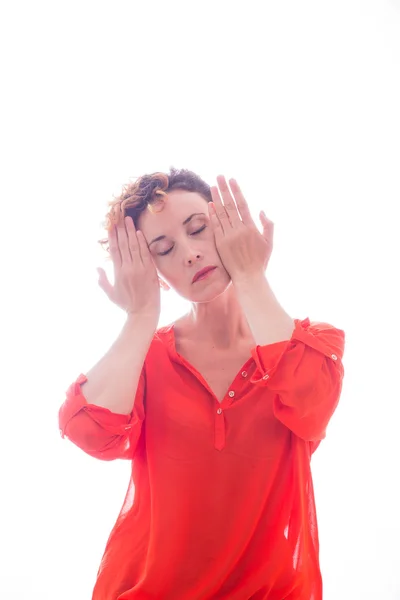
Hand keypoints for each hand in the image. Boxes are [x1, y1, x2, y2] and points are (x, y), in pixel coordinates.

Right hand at [97, 203, 160, 320]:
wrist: (144, 312)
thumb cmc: (126, 304)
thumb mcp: (110, 294)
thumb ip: (102, 280)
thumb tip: (97, 267)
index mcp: (118, 272)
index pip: (114, 250)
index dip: (112, 237)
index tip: (110, 226)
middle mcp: (128, 268)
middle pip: (123, 244)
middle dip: (121, 229)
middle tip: (119, 216)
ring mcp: (140, 268)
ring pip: (134, 246)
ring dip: (131, 231)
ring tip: (129, 219)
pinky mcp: (150, 270)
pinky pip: (145, 253)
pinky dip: (142, 242)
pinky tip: (139, 232)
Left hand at [208, 175, 273, 281]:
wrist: (248, 277)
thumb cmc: (260, 261)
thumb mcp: (269, 243)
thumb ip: (268, 225)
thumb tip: (262, 211)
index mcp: (251, 227)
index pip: (242, 204)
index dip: (236, 191)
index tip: (232, 180)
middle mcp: (239, 230)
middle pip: (230, 205)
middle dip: (224, 189)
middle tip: (219, 176)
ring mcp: (228, 236)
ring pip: (221, 213)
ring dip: (216, 198)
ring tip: (213, 186)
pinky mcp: (220, 243)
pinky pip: (215, 226)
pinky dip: (212, 214)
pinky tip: (210, 205)